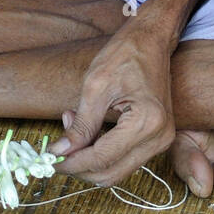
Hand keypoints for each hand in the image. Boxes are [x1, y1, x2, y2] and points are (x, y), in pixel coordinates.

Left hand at [51, 24, 174, 187]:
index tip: (51, 160)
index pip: (102, 158)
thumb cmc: (125, 54)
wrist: (151, 40)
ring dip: (91, 159)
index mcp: (146, 122)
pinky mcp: (157, 139)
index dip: (73, 162)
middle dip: (81, 167)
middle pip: (111, 173)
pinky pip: (126, 159)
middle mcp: (159, 138)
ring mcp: (162, 140)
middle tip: (58, 150)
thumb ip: (81, 125)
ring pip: (118, 170)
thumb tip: (62, 152)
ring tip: (72, 130)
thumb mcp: (95, 86)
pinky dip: (103, 153)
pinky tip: (88, 132)